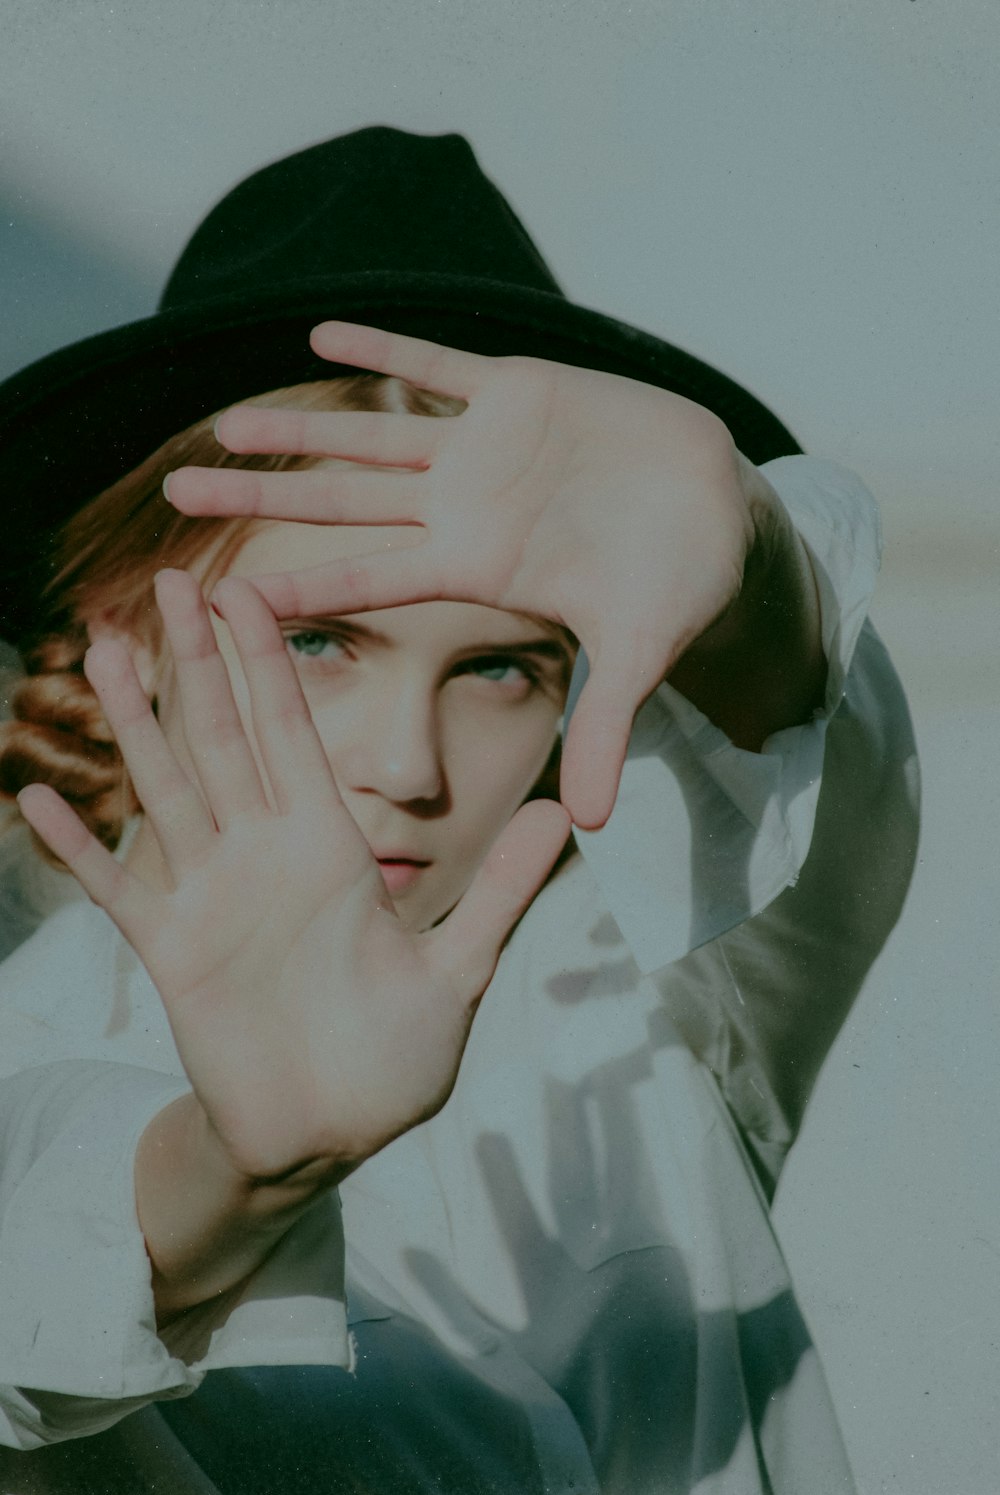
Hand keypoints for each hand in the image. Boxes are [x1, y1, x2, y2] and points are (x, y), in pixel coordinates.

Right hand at [18, 570, 569, 1184]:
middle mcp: (265, 856)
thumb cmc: (395, 1057)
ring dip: (134, 724)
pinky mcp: (173, 952)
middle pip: (223, 738)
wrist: (334, 1136)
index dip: (268, 661)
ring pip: (167, 789)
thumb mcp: (458, 969)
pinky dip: (79, 848)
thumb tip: (562, 817)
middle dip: (196, 661)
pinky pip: (118, 889)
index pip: (294, 733)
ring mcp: (213, 898)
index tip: (245, 590)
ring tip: (102, 651)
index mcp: (329, 846)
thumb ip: (500, 891)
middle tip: (167, 582)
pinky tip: (38, 798)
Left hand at [165, 323, 761, 828]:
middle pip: (341, 505)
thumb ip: (605, 727)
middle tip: (183, 494)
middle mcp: (462, 509)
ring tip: (227, 423)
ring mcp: (483, 449)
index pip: (371, 579)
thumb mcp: (638, 656)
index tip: (225, 600)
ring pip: (371, 437)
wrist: (716, 515)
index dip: (301, 586)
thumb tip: (595, 826)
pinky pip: (439, 367)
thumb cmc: (676, 587)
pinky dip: (386, 351)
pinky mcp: (520, 391)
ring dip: (302, 429)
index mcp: (475, 568)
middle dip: (264, 500)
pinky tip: (322, 337)